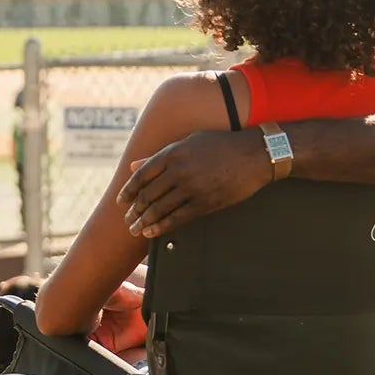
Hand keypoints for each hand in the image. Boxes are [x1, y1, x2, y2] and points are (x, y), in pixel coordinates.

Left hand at [118, 129, 269, 238]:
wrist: (253, 155)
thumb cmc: (221, 145)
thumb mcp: (189, 142)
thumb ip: (160, 156)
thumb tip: (135, 166)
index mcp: (173, 153)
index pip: (142, 175)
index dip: (128, 190)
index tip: (122, 201)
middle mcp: (179, 170)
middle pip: (148, 194)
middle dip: (134, 210)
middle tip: (127, 220)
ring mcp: (192, 188)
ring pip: (160, 208)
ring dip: (144, 221)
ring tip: (135, 229)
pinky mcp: (205, 202)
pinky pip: (178, 218)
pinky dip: (162, 226)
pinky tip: (152, 232)